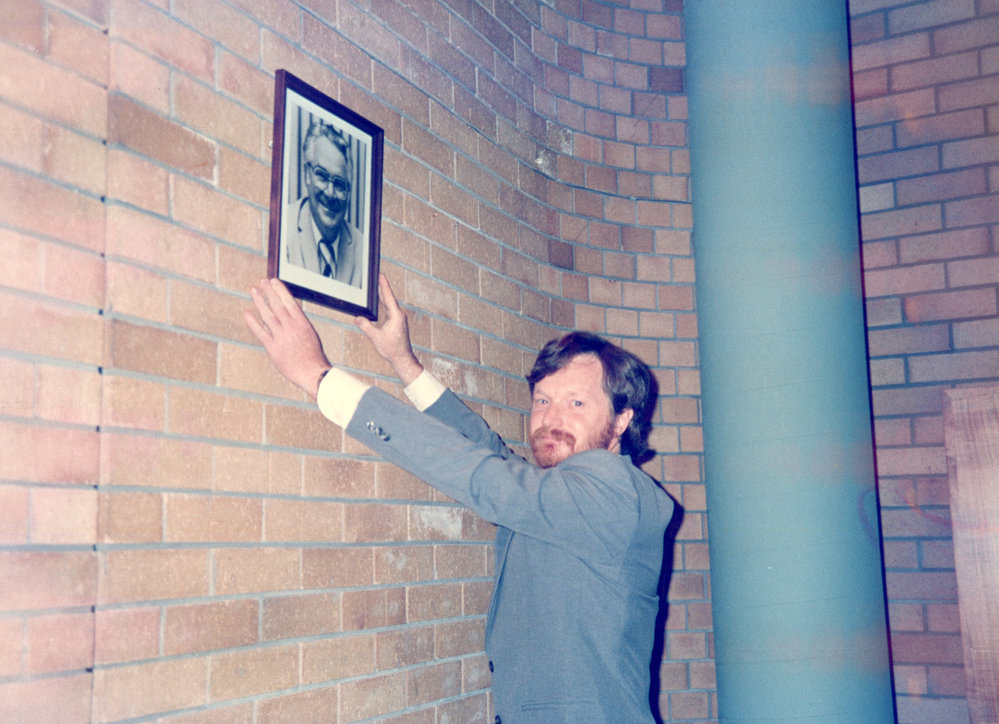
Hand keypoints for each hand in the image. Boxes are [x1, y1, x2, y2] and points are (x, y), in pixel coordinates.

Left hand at [244, 278, 330, 397]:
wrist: (313, 373)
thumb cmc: (313, 355)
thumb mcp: (310, 334)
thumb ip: (298, 323)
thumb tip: (289, 311)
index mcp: (302, 323)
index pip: (289, 301)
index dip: (279, 290)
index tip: (273, 281)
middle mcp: (291, 327)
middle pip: (277, 305)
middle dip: (268, 292)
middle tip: (261, 282)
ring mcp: (281, 337)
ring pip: (267, 315)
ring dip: (259, 301)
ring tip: (253, 291)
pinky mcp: (273, 348)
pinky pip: (260, 332)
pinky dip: (252, 321)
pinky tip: (247, 312)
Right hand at [354, 273, 423, 384]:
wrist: (402, 359)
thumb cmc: (392, 350)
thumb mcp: (376, 338)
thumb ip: (366, 326)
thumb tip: (357, 318)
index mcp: (396, 316)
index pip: (388, 297)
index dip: (384, 285)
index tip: (381, 275)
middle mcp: (399, 315)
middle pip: (389, 298)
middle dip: (382, 286)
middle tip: (377, 275)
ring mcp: (399, 318)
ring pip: (389, 303)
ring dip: (383, 294)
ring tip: (377, 284)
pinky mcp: (397, 322)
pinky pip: (389, 308)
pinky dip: (384, 302)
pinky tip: (380, 300)